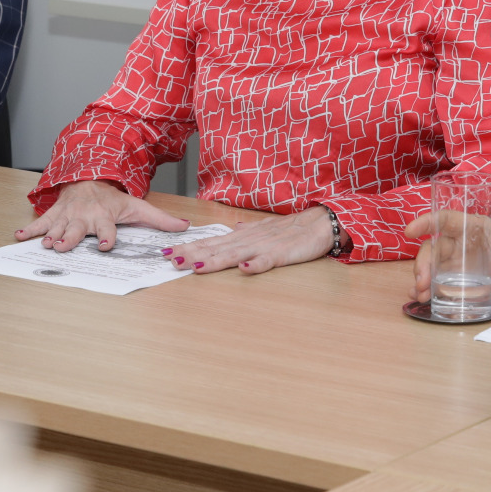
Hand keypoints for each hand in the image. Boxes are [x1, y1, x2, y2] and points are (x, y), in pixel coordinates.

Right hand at [15, 180, 189, 253]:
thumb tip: (185, 226)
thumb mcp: (138, 206)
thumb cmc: (112, 198)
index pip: (107, 228)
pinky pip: (41, 222)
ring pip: (58, 227)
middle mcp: (85, 216)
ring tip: (45, 244)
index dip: (108, 237)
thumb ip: (160, 219)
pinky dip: (30, 229)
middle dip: (70, 238)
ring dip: (51, 235)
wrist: (89, 177)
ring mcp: (68, 215)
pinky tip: (20, 236)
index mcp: (104, 216)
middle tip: (63, 247)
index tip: (106, 245)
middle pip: (78, 229)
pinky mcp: (55, 213)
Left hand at [164, 207, 334, 276]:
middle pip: (216, 248)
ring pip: (235, 254)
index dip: (190, 246)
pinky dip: (255, 265)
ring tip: (194, 266)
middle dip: (192, 253)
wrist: (322, 221)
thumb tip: (233, 229)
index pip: (211, 241)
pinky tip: (243, 270)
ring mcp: (264, 246)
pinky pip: (267, 260)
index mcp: (244, 235)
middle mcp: (249, 239)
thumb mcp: (266, 228)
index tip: (168, 250)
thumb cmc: (294, 227)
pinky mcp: (282, 254)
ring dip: (214, 260)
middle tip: (169, 259)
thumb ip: (248, 230)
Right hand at [404, 209, 490, 302]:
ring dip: (422, 280)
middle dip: (423, 264)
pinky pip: (436, 280)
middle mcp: (459, 241)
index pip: (446, 219)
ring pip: (431, 266)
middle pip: (434, 248)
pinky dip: (427, 289)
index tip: (409, 231)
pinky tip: (421, 297)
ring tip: (419, 295)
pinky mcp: (455, 275)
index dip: (426, 222)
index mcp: (473, 226)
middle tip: (422, 283)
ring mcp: (455, 260)